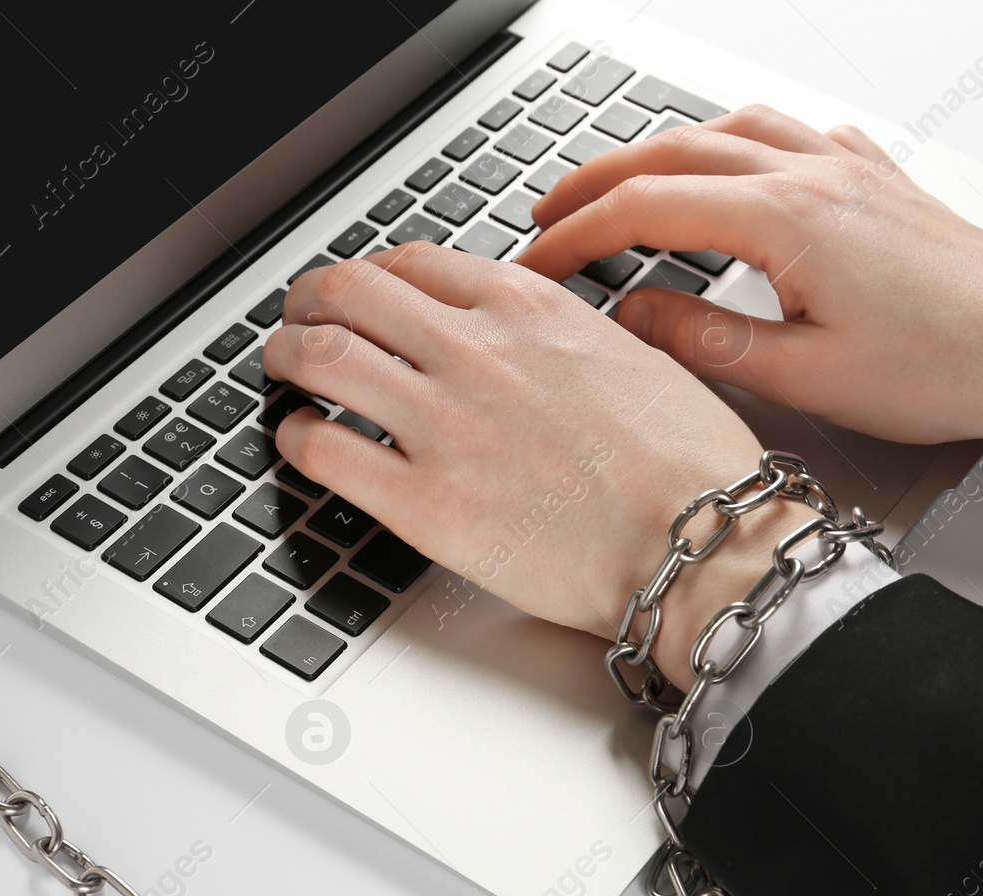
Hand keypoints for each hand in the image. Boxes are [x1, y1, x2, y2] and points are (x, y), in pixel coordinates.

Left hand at [263, 244, 820, 685]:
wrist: (700, 546)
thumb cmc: (689, 466)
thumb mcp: (638, 359)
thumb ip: (568, 335)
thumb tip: (539, 335)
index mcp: (529, 310)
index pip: (414, 263)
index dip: (372, 273)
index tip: (363, 291)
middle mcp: (474, 352)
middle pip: (349, 292)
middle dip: (309, 299)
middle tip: (298, 318)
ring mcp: (442, 424)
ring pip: (320, 357)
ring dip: (286, 355)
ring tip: (282, 368)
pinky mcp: (423, 503)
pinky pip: (323, 452)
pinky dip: (295, 438)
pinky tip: (300, 441)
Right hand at [516, 104, 982, 444]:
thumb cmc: (948, 366)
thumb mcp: (808, 377)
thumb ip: (707, 342)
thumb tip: (634, 317)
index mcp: (787, 220)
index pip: (646, 208)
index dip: (577, 234)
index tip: (537, 261)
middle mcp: (813, 174)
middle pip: (672, 151)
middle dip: (595, 180)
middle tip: (546, 212)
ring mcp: (846, 165)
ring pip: (724, 130)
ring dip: (656, 152)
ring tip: (615, 184)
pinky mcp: (874, 176)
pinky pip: (782, 132)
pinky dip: (728, 142)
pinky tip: (724, 167)